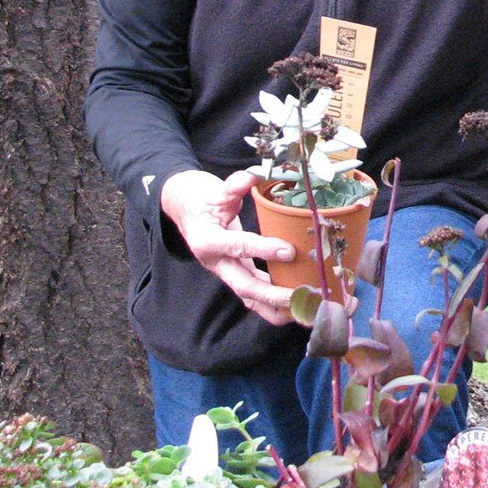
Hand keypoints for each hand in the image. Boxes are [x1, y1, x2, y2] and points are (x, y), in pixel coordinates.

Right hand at [160, 169, 295, 323]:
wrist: (185, 210)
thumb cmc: (201, 199)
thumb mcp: (215, 190)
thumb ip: (234, 186)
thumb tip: (254, 175)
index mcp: (207, 240)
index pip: (239, 247)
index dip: (264, 250)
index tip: (289, 251)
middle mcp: (215, 262)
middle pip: (244, 286)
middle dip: (272, 295)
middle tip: (299, 296)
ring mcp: (224, 272)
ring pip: (249, 297)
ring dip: (275, 307)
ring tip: (302, 312)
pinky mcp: (234, 274)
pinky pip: (253, 295)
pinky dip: (271, 304)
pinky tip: (293, 308)